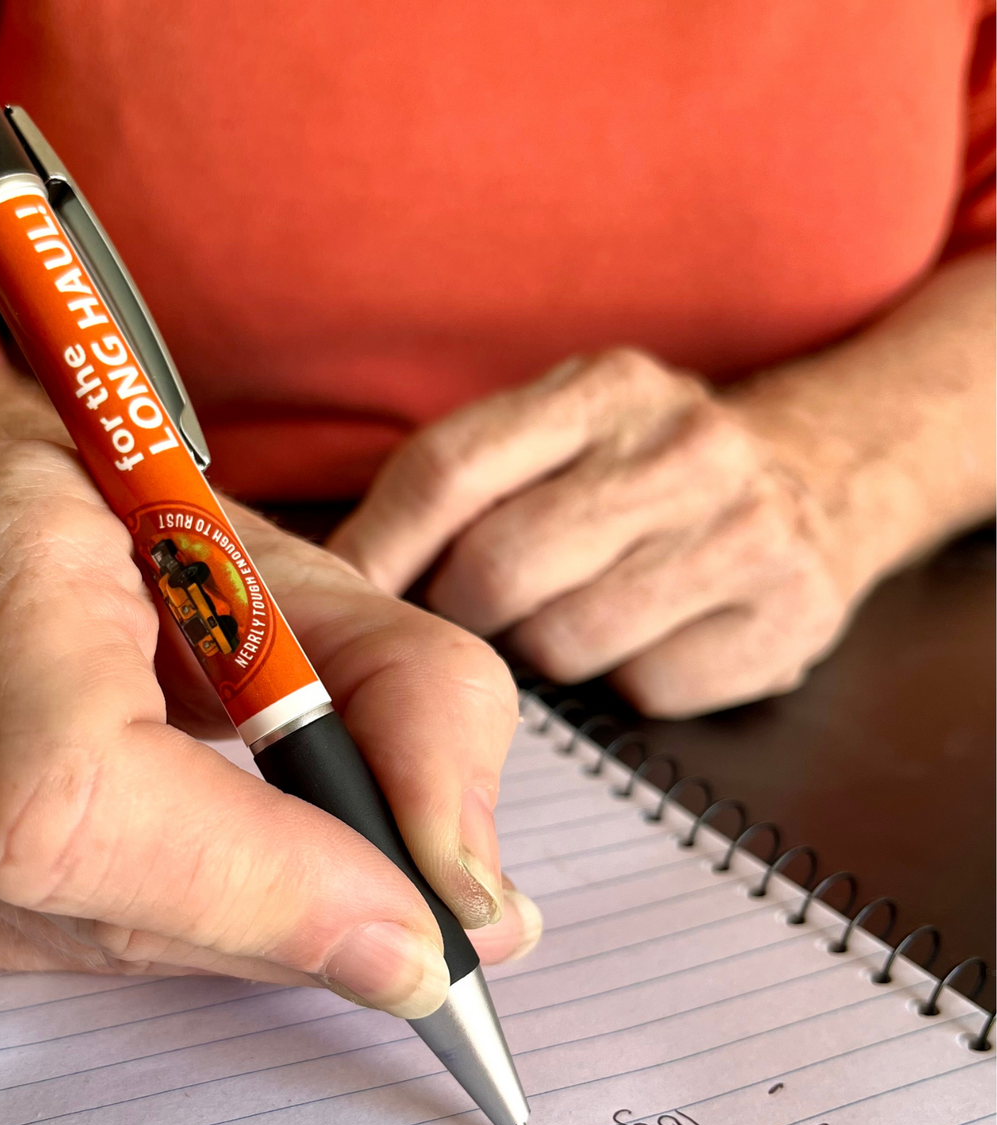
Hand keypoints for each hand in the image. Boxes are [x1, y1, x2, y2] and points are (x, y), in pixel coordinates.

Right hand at [0, 441, 541, 1017]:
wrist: (2, 522)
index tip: (413, 932)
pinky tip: (165, 855)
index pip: (77, 778)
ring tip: (266, 857)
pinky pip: (21, 949)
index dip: (253, 882)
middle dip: (271, 918)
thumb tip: (474, 915)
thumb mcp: (321, 584)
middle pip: (78, 884)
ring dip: (212, 923)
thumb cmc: (157, 544)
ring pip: (66, 935)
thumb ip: (422, 715)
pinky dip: (137, 924)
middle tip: (394, 925)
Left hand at [329, 348, 876, 717]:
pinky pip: (644, 691)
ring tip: (573, 616)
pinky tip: (646, 640)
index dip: (380, 549)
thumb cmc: (647, 472)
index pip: (449, 472)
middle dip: (464, 612)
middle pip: (498, 569)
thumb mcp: (559, 435)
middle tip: (477, 614)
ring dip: (544, 651)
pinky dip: (624, 684)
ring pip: (565, 641)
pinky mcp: (785, 619)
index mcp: (602, 389)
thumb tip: (339, 575)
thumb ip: (456, 485)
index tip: (344, 597)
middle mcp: (683, 447)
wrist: (827, 473)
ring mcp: (746, 532)